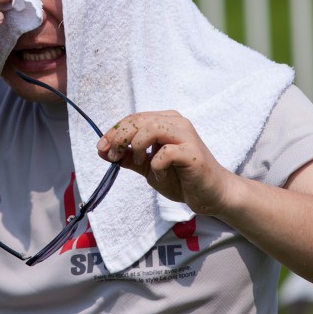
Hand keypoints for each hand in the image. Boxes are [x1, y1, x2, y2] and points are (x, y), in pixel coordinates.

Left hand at [96, 111, 234, 215]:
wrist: (211, 195)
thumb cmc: (181, 178)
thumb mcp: (147, 167)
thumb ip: (127, 157)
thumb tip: (101, 150)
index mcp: (165, 121)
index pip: (134, 118)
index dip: (114, 132)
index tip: (101, 148)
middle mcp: (176, 122)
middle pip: (139, 120)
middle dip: (120, 137)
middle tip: (111, 156)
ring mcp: (186, 136)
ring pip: (151, 128)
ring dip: (137, 146)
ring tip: (139, 162)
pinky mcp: (193, 153)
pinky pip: (165, 153)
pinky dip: (156, 165)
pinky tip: (160, 175)